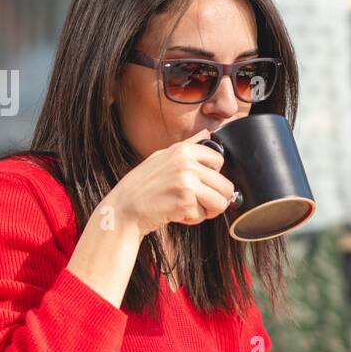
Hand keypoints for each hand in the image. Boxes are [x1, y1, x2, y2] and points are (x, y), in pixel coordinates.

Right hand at [105, 129, 236, 234]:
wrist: (124, 208)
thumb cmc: (143, 185)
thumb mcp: (163, 157)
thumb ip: (189, 145)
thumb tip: (208, 132)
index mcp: (184, 150)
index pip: (219, 160)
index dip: (212, 176)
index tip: (199, 182)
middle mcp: (187, 163)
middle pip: (226, 185)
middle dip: (215, 198)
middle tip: (198, 202)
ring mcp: (187, 182)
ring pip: (221, 202)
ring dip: (207, 210)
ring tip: (188, 207)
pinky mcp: (185, 202)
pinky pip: (204, 215)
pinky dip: (192, 219)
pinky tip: (176, 213)